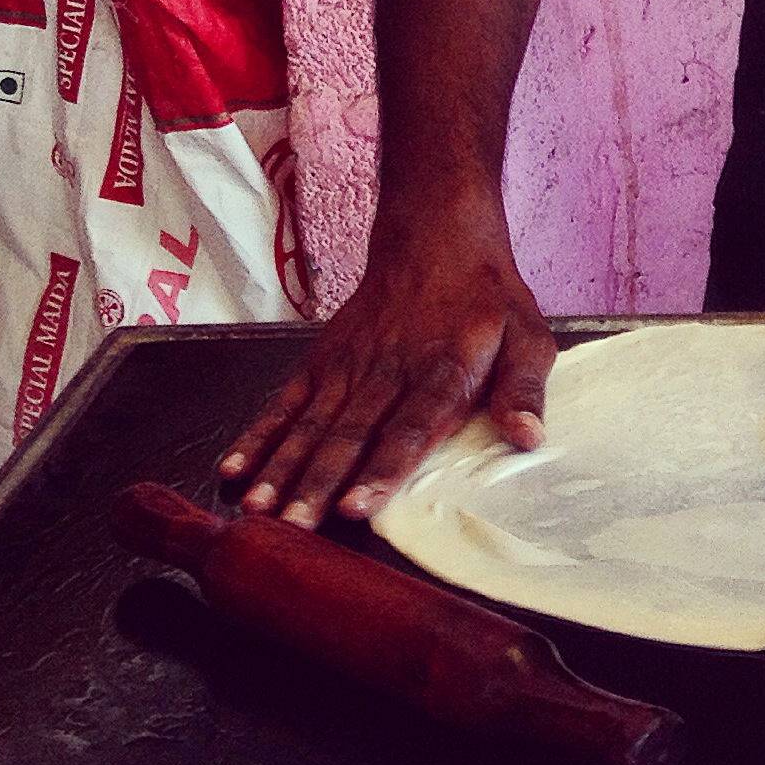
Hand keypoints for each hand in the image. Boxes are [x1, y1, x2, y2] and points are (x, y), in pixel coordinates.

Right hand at [219, 201, 553, 528]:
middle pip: (350, 434)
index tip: (355, 506)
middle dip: (317, 484)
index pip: (411, 427)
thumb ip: (524, 388)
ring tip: (258, 510)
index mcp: (443, 372)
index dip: (383, 468)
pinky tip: (235, 468)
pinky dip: (259, 435)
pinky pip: (285, 401)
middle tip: (291, 528)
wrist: (436, 236)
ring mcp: (350, 365)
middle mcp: (390, 372)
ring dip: (283, 468)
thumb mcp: (527, 334)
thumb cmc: (485, 297)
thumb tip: (529, 437)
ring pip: (312, 424)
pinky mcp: (323, 359)